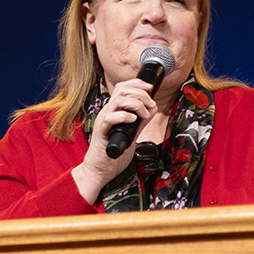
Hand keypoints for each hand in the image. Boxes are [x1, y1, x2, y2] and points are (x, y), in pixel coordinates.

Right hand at [71, 78, 165, 201]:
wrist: (100, 170)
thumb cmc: (113, 153)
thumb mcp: (132, 133)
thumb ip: (141, 121)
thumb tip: (152, 108)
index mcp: (113, 110)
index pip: (122, 87)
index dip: (137, 83)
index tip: (150, 87)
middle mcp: (107, 112)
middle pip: (122, 89)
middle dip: (140, 93)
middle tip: (150, 105)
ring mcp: (103, 121)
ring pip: (118, 100)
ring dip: (136, 104)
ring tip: (144, 115)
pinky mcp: (101, 132)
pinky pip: (110, 117)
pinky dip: (125, 116)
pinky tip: (133, 121)